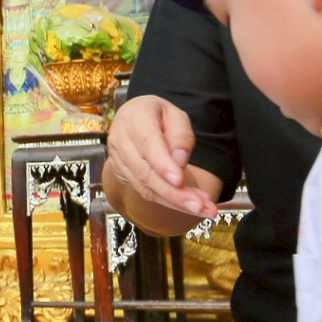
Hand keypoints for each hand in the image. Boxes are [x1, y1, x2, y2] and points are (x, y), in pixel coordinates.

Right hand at [104, 95, 218, 222]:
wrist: (134, 116)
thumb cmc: (158, 114)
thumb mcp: (176, 114)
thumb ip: (180, 135)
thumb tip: (179, 162)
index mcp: (135, 118)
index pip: (148, 144)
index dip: (162, 165)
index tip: (180, 180)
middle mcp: (120, 140)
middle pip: (145, 172)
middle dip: (173, 193)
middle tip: (201, 206)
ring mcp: (118, 159)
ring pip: (144, 186)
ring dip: (174, 201)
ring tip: (202, 208)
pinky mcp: (122, 173)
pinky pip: (143, 191)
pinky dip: (167, 201)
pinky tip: (188, 204)